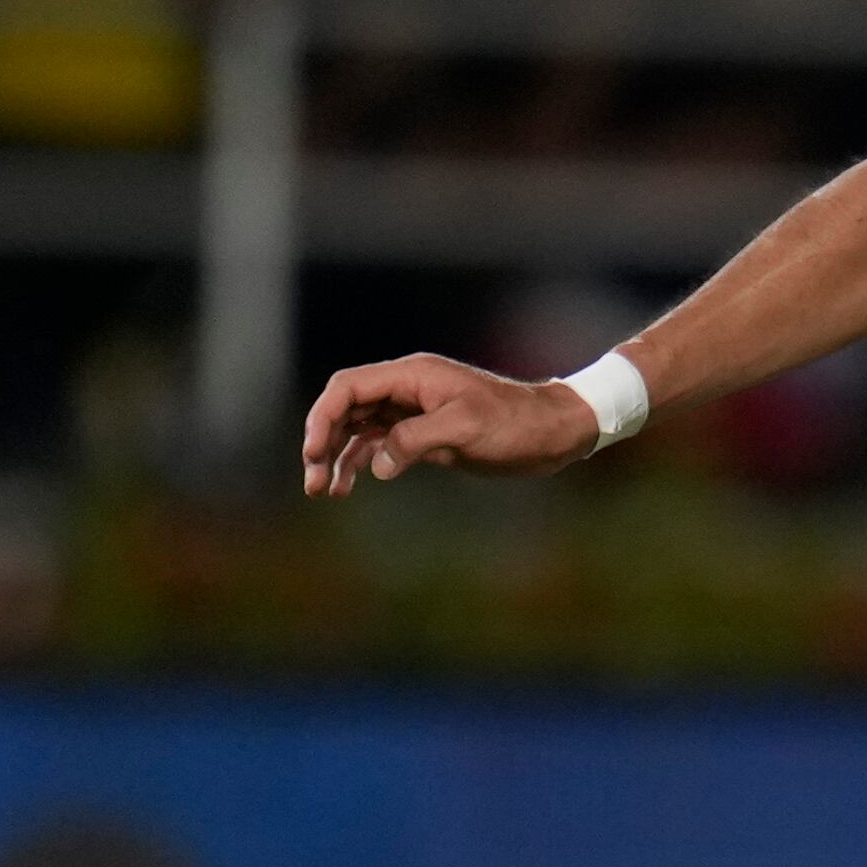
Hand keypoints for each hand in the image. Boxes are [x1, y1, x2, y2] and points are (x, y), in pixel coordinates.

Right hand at [300, 352, 604, 493]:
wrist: (553, 432)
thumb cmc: (515, 425)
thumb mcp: (466, 430)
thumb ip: (416, 441)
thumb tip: (375, 465)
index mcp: (413, 376)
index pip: (349, 387)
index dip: (323, 417)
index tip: (313, 453)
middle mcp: (407, 388)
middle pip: (346, 407)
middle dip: (322, 441)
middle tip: (312, 480)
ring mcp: (414, 410)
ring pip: (358, 427)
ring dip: (337, 456)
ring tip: (323, 491)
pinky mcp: (424, 432)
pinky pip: (379, 443)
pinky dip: (360, 462)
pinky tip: (348, 486)